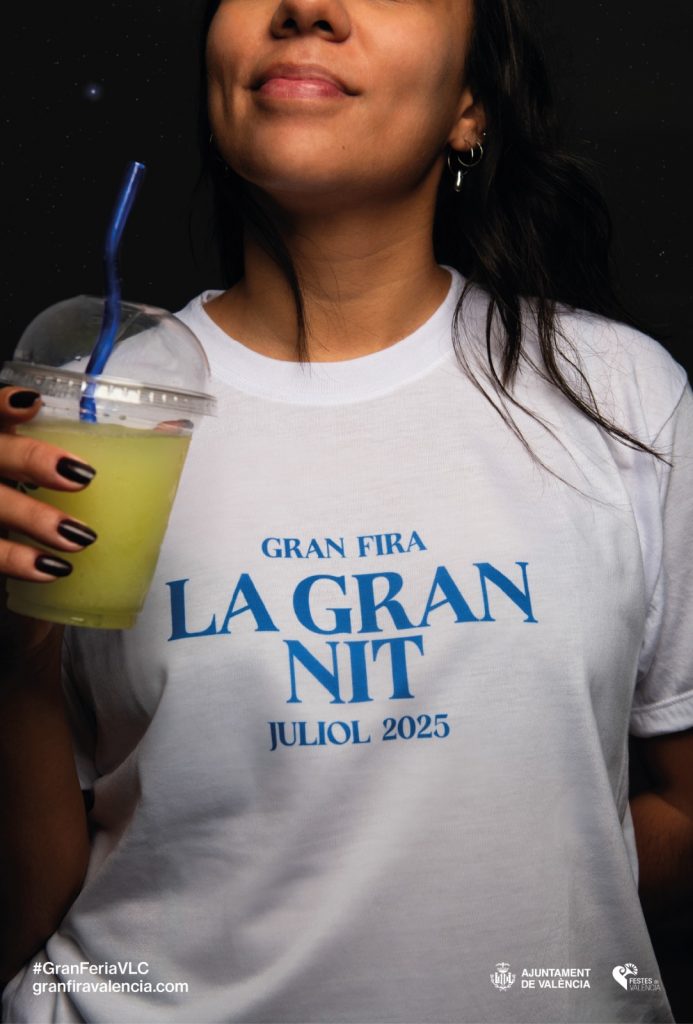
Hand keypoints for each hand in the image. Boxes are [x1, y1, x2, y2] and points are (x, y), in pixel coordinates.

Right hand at [0, 387, 97, 582]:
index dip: (6, 405)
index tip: (33, 402)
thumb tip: (170, 427)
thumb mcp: (44, 454)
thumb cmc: (34, 479)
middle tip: (81, 476)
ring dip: (37, 520)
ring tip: (81, 537)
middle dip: (35, 461)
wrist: (2, 528)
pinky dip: (20, 561)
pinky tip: (52, 568)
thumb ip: (89, 440)